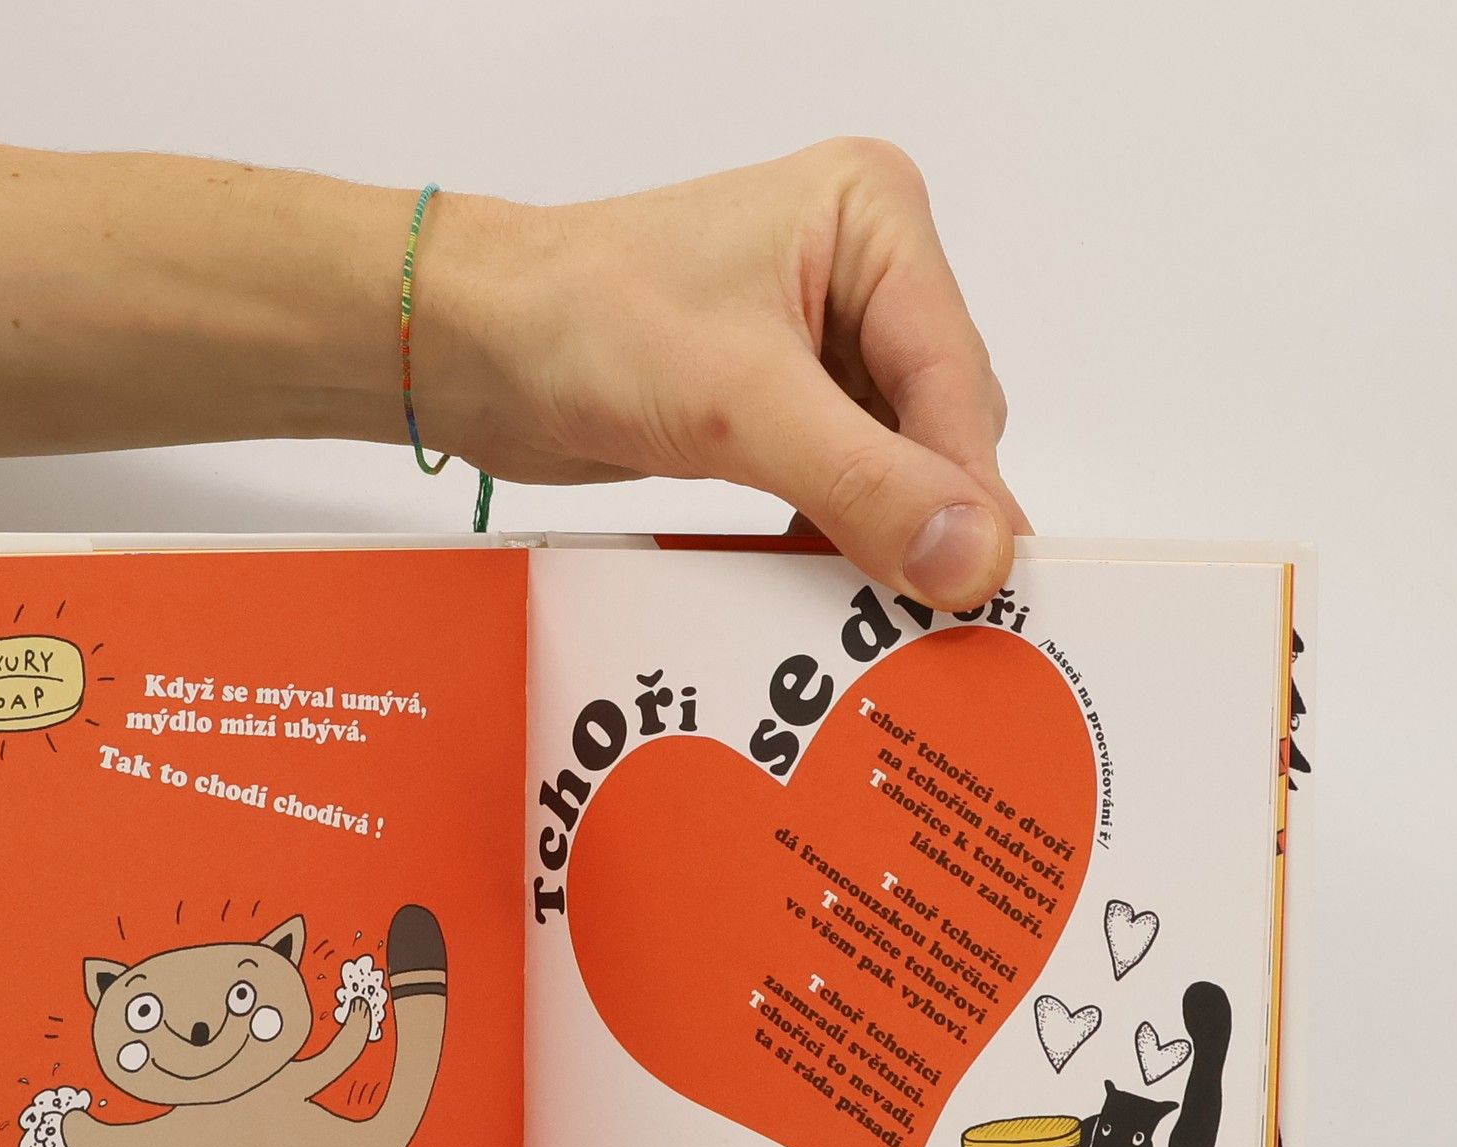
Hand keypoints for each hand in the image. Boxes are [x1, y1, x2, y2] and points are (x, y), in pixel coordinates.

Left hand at [420, 141, 1027, 608]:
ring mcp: (817, 343)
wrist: (471, 350)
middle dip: (932, 512)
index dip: (970, 487)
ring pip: (894, 461)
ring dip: (887, 532)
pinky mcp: (775, 405)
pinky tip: (839, 587)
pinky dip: (841, 535)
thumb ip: (863, 482)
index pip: (953, 374)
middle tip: (940, 616)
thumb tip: (969, 555)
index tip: (984, 584)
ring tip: (894, 618)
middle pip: (938, 421)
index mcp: (871, 219)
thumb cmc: (582, 324)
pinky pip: (840, 484)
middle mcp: (858, 274)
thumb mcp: (739, 403)